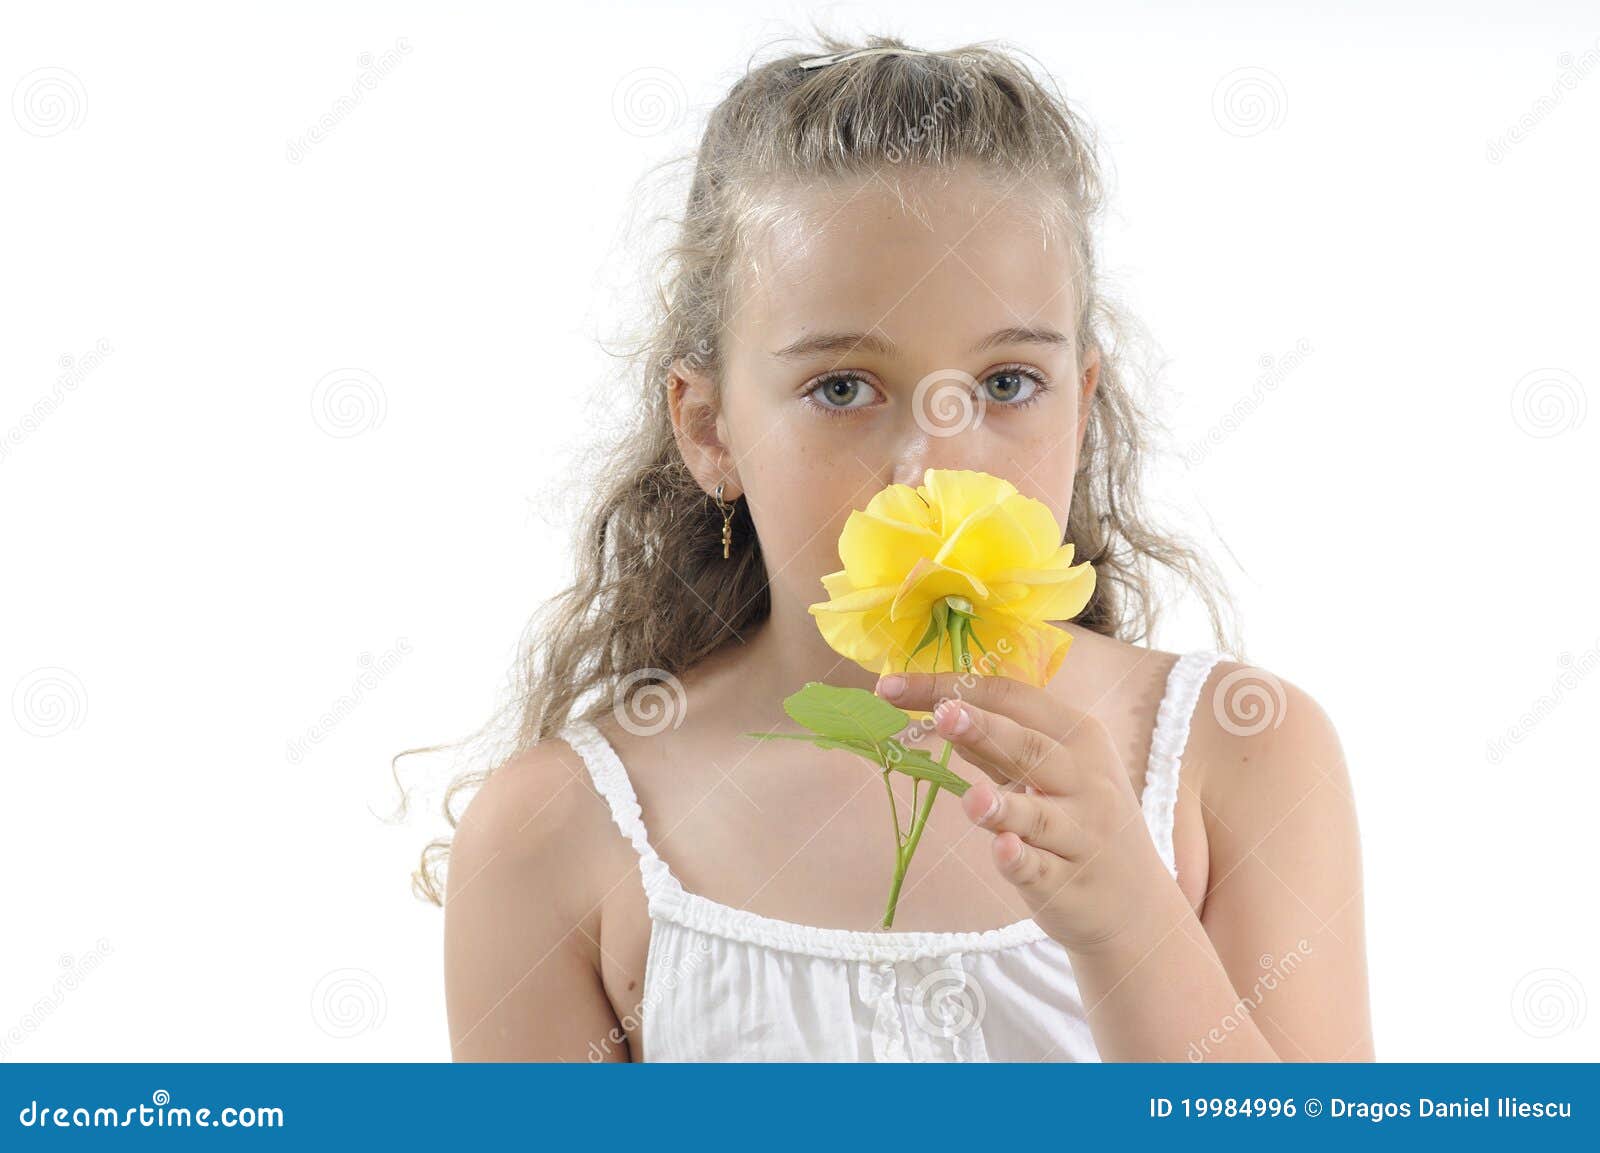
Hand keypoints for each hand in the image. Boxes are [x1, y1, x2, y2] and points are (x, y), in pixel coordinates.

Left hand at [875, 670, 1174, 955]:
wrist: (1135, 904)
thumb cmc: (1081, 821)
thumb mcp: (1050, 773)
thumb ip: (999, 745)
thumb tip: (941, 708)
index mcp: (1078, 737)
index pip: (1013, 698)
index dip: (954, 687)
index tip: (892, 686)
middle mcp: (1085, 781)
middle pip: (1032, 748)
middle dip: (986, 728)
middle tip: (942, 714)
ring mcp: (1080, 834)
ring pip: (1038, 815)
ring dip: (1004, 805)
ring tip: (971, 798)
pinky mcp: (1068, 883)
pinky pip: (1040, 869)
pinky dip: (1021, 859)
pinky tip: (1002, 850)